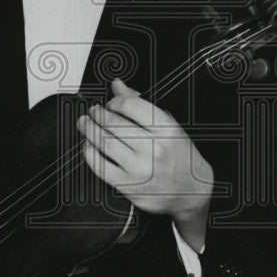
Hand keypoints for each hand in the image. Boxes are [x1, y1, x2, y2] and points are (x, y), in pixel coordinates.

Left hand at [77, 79, 213, 233]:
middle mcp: (153, 148)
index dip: (115, 101)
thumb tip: (118, 86)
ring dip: (89, 129)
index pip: (131, 105)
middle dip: (98, 113)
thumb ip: (141, 104)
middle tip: (93, 111)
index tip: (111, 102)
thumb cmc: (180, 157)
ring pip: (104, 142)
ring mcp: (140, 168)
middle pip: (114, 123)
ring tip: (85, 123)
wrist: (191, 190)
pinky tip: (89, 146)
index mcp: (166, 129)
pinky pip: (100, 166)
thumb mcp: (167, 126)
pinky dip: (90, 153)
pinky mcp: (129, 185)